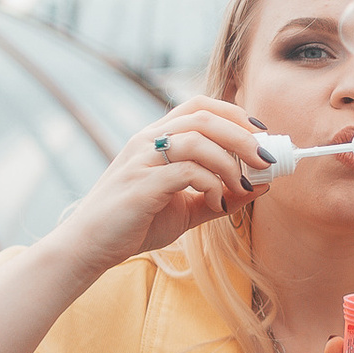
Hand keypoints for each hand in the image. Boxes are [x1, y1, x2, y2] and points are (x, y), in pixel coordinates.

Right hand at [45, 98, 272, 280]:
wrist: (88, 247)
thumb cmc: (135, 224)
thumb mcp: (186, 208)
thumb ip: (221, 195)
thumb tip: (263, 185)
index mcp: (155, 138)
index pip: (199, 105)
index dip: (234, 113)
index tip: (260, 133)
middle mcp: (147, 141)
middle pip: (205, 118)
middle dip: (243, 136)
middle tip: (265, 159)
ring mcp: (142, 160)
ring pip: (198, 141)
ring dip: (229, 163)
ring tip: (241, 188)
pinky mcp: (141, 185)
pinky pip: (187, 172)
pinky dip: (212, 185)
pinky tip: (217, 203)